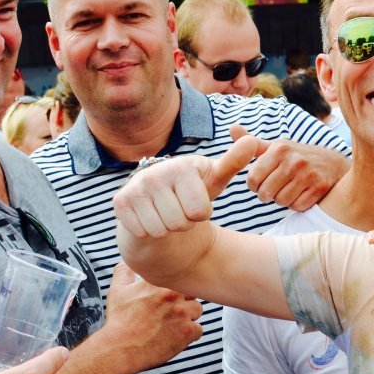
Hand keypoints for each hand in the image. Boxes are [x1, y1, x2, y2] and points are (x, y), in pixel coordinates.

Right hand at [103, 262, 203, 367]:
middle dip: (184, 301)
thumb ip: (124, 271)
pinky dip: (190, 334)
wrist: (121, 348)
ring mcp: (182, 314)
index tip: (171, 296)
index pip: (181, 278)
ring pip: (197, 311)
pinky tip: (176, 336)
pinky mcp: (187, 332)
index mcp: (160, 283)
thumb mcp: (117, 290)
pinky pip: (199, 330)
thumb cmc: (119, 322)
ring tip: (173, 324)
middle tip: (171, 311)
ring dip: (188, 317)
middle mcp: (173, 296)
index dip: (177, 288)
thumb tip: (129, 261)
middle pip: (192, 293)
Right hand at [113, 135, 260, 238]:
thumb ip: (233, 163)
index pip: (200, 211)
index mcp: (182, 167)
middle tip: (178, 209)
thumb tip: (252, 141)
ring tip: (165, 213)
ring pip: (161, 230)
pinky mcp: (120, 202)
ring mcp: (136, 187)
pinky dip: (149, 232)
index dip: (201, 214)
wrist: (157, 203)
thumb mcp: (213, 179)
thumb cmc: (190, 191)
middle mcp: (156, 173)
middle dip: (184, 223)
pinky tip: (149, 217)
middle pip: (180, 223)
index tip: (195, 201)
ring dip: (167, 229)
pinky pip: (143, 233)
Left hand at [229, 124, 348, 210]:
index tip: (261, 182)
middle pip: (266, 192)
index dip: (254, 184)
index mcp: (279, 149)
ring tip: (288, 190)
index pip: (253, 178)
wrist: (332, 164)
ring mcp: (308, 174)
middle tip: (274, 189)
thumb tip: (232, 128)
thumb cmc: (296, 157)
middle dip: (267, 195)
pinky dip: (297, 205)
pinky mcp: (319, 188)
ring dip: (282, 200)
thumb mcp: (275, 147)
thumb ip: (252, 143)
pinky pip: (297, 206)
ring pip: (281, 201)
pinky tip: (301, 195)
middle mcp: (293, 160)